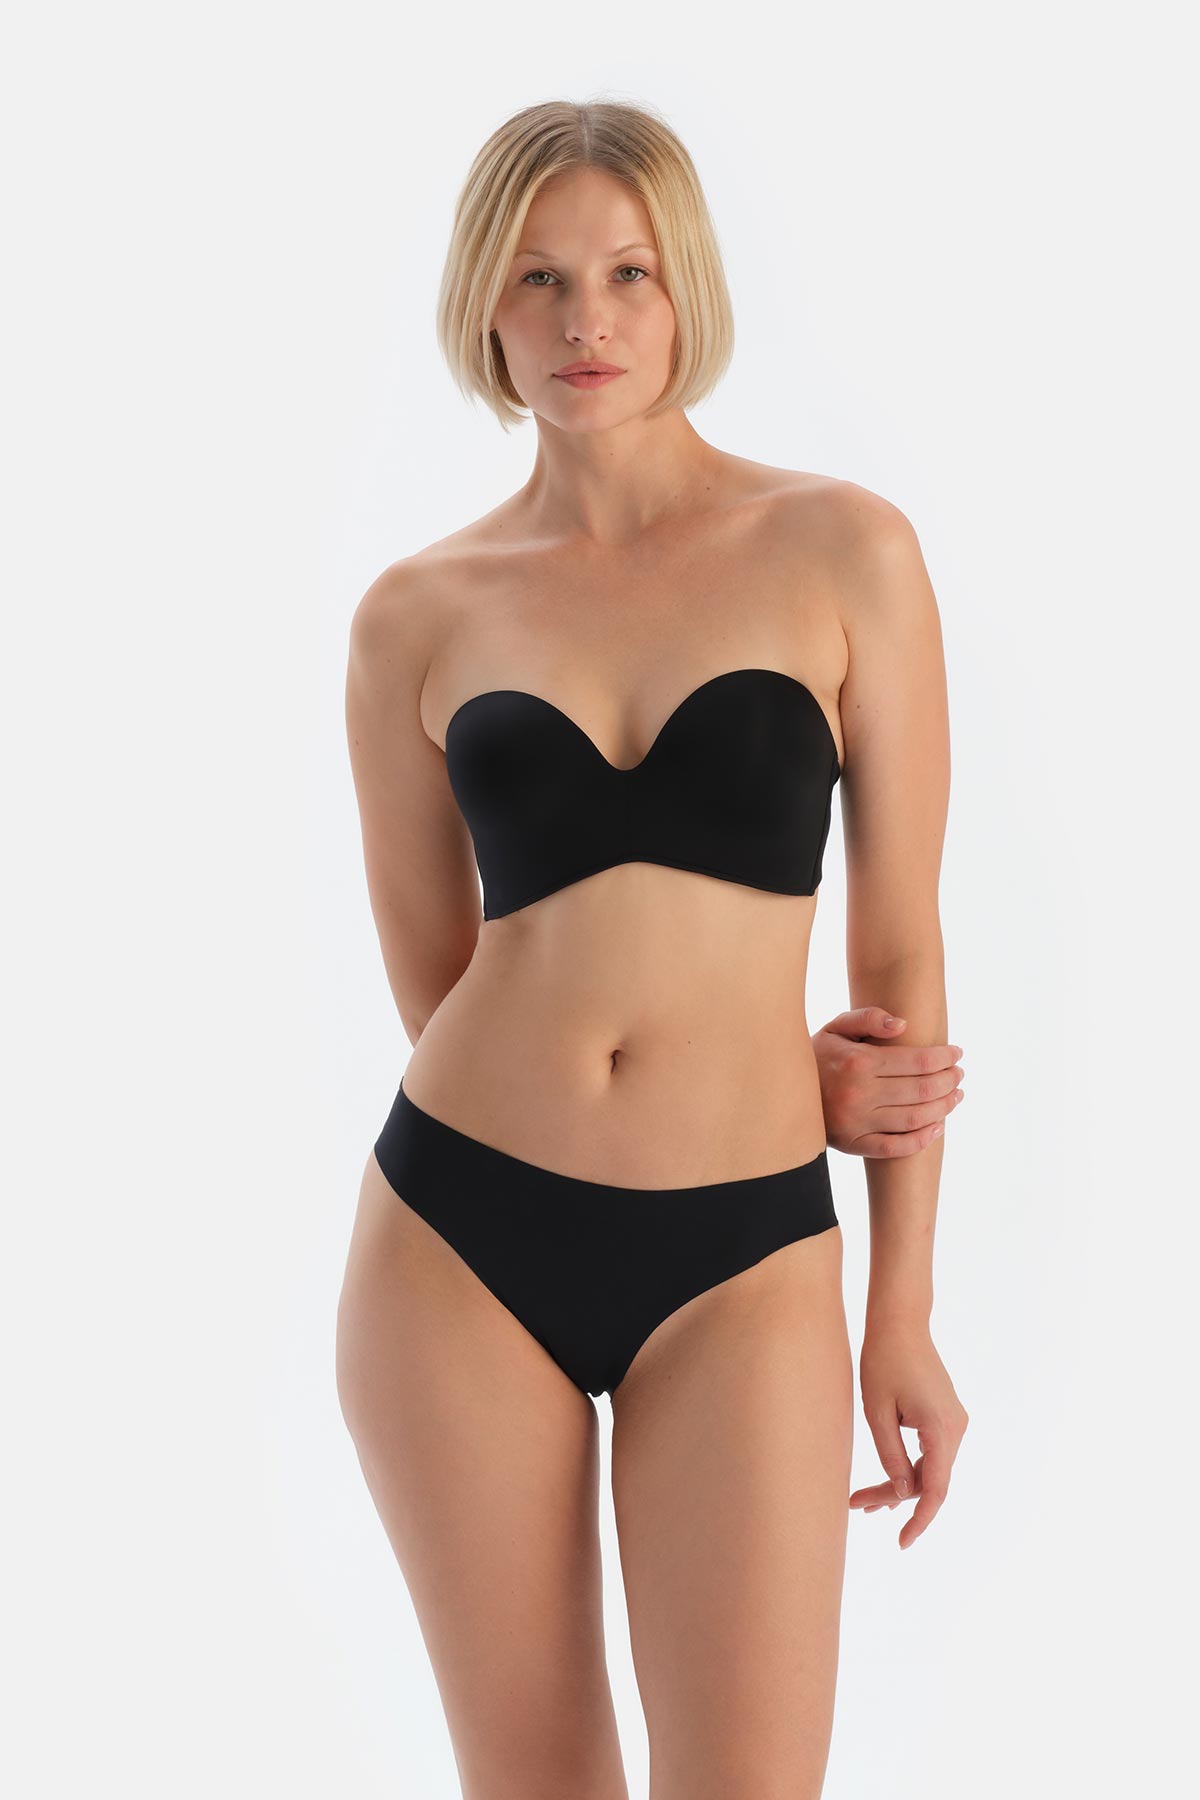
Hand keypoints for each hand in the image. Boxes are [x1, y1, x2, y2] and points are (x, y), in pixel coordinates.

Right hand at [812, 1006, 964, 1157]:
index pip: (916, 1060)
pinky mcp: (853, 1143)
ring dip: (943, 1107)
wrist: (783, 1091)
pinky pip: (896, 1148)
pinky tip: (938, 1127)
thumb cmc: (817, 1055)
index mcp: (858, 1062)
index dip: (944, 1058)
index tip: (957, 1053)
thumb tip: (904, 1025)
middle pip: (921, 1090)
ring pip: (915, 1118)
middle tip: (959, 1074)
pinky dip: (922, 1140)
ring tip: (955, 1096)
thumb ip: (868, 1019)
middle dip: (949, 1081)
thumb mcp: (835, 1028)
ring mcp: (856, 1122)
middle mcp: (859, 1094)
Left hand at [850, 1321, 969, 1548]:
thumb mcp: (877, 1412)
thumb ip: (891, 1456)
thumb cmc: (882, 1360)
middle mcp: (955, 1428)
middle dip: (894, 1498)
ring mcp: (953, 1421)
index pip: (935, 1489)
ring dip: (899, 1483)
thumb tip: (903, 1494)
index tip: (903, 1543)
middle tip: (856, 1506)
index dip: (920, 1520)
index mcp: (941, 1429)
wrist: (900, 1321)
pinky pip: (929, 1452)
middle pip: (928, 1480)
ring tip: (862, 1501)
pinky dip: (908, 1466)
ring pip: (928, 1467)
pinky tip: (885, 1480)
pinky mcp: (945, 1415)